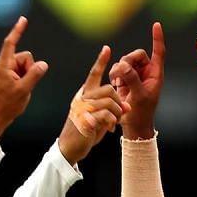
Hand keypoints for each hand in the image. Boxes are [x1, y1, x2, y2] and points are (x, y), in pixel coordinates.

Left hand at [0, 16, 48, 137]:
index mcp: (3, 65)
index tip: (23, 20)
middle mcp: (2, 65)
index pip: (10, 43)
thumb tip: (43, 64)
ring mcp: (4, 70)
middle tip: (24, 85)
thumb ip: (35, 75)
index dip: (18, 31)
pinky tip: (18, 91)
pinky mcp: (6, 76)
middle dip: (29, 69)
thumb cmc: (7, 105)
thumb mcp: (24, 90)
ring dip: (26, 76)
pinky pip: (21, 72)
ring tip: (20, 90)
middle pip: (24, 57)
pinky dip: (23, 80)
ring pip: (24, 66)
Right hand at [58, 46, 127, 164]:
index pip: (93, 74)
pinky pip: (107, 114)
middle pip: (109, 89)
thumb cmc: (86, 131)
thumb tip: (126, 106)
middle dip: (119, 101)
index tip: (107, 49)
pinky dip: (112, 122)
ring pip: (110, 101)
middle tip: (120, 114)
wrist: (70, 147)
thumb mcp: (100, 117)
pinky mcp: (86, 119)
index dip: (101, 61)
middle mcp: (82, 98)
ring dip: (117, 113)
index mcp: (84, 94)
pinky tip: (109, 129)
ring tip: (114, 122)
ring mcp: (83, 108)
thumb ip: (111, 109)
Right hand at [109, 22, 164, 139]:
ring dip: (119, 69)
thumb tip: (124, 65)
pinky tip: (115, 83)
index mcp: (156, 74)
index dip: (157, 39)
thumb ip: (132, 79)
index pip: (158, 52)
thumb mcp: (139, 95)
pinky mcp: (125, 79)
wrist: (133, 124)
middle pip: (136, 55)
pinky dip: (115, 73)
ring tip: (118, 82)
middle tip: (122, 73)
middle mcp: (146, 72)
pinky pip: (118, 69)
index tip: (156, 25)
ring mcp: (135, 75)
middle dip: (128, 61)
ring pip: (125, 61)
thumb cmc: (141, 112)